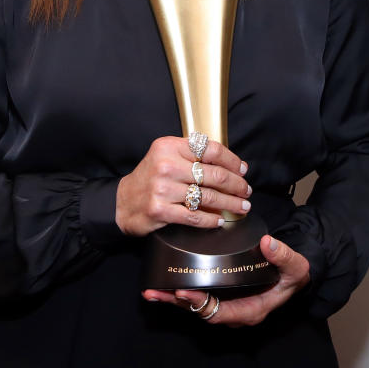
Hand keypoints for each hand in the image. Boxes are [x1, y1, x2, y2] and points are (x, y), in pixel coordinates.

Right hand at [115, 136, 251, 237]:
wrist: (122, 201)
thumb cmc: (150, 178)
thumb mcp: (166, 156)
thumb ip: (192, 155)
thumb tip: (231, 165)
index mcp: (169, 146)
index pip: (210, 150)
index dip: (232, 161)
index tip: (242, 170)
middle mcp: (166, 165)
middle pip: (214, 175)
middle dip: (236, 185)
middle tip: (246, 191)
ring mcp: (163, 189)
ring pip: (208, 197)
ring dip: (230, 204)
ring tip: (241, 207)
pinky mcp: (160, 210)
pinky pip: (194, 217)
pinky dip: (211, 220)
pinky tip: (220, 220)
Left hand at [142, 235, 311, 326]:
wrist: (293, 274)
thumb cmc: (293, 274)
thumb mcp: (296, 266)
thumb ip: (284, 257)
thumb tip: (268, 244)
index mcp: (251, 310)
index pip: (220, 313)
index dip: (200, 305)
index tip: (183, 292)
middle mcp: (235, 312)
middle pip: (201, 312)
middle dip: (178, 303)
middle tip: (156, 292)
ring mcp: (226, 305)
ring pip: (196, 307)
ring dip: (173, 299)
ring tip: (151, 291)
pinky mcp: (220, 295)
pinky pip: (197, 297)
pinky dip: (179, 292)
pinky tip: (162, 283)